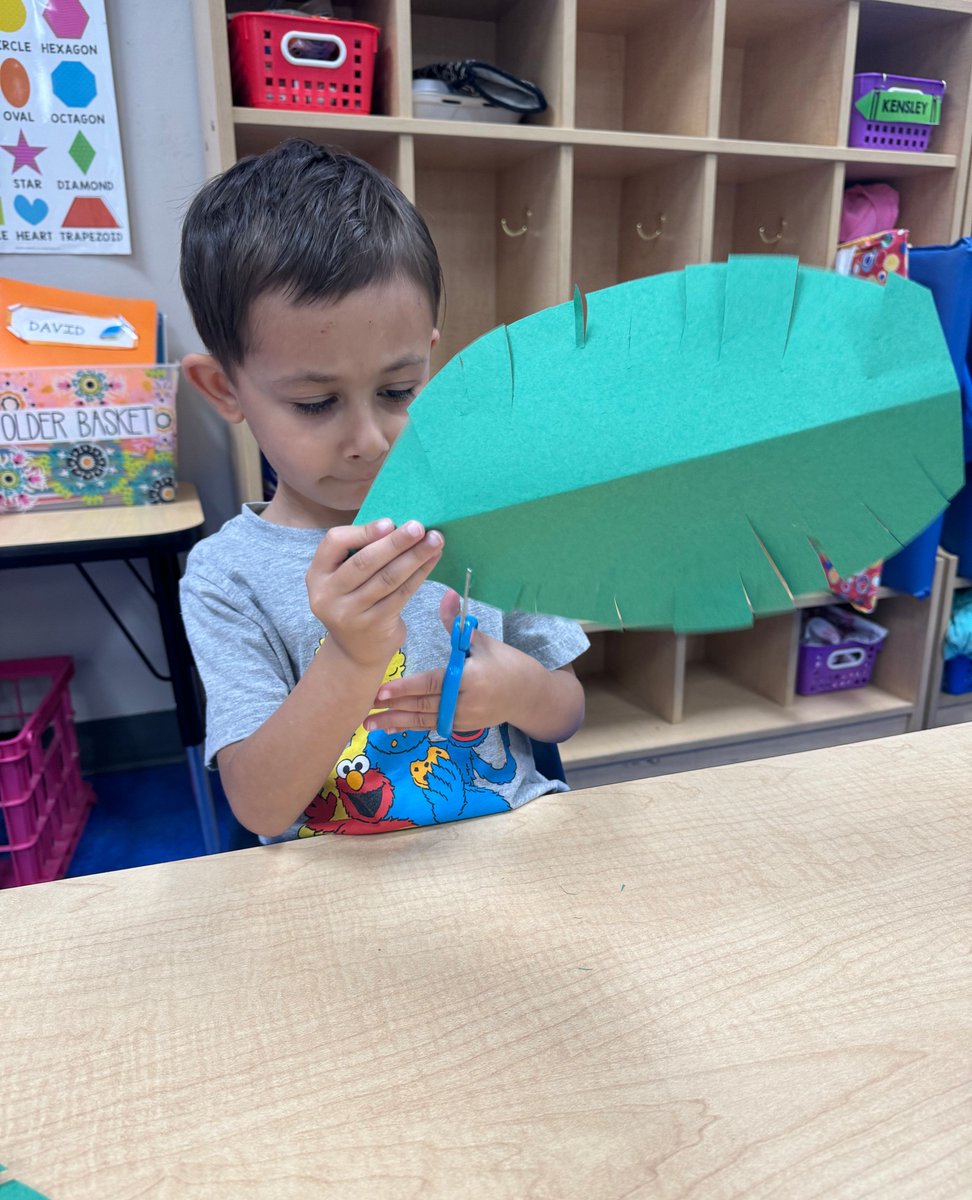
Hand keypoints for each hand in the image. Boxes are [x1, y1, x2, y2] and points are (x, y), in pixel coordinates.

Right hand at [306, 518, 442, 669]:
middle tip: (419, 526)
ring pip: (388, 579)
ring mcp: (351, 613)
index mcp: (317, 575)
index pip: (333, 544)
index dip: (362, 532)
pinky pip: (402, 594)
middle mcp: (328, 595)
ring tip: (435, 540)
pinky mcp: (375, 625)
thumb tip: (398, 524)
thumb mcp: (342, 579)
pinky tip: (432, 560)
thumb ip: (358, 553)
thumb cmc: (353, 600)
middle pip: (364, 562)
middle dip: (395, 542)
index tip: (389, 522)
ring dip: (414, 557)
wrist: (355, 651)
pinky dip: (419, 574)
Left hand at [363, 588, 525, 733]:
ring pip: (425, 720)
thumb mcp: (483, 641)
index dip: (406, 688)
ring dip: (396, 722)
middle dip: (394, 707)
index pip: (432, 683)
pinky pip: (432, 727)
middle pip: (424, 705)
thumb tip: (446, 593)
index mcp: (471, 678)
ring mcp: (465, 719)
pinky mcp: (463, 728)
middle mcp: (467, 702)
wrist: (530, 695)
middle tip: (365, 707)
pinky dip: (410, 727)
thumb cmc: (507, 664)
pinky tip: (390, 727)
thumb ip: (458, 624)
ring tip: (368, 725)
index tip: (381, 690)